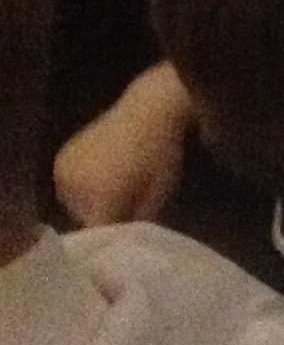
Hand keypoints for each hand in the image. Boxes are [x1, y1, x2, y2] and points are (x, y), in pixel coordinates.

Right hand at [53, 63, 192, 226]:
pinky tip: (102, 178)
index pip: (99, 230)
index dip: (113, 235)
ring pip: (73, 203)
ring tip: (114, 192)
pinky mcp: (61, 158)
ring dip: (89, 203)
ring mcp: (63, 170)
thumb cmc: (161, 152)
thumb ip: (138, 219)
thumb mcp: (158, 193)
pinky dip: (81, 187)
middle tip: (123, 209)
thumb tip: (125, 236)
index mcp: (98, 197)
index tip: (125, 235)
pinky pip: (67, 185)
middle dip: (102, 216)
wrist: (148, 109)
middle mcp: (73, 186)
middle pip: (84, 217)